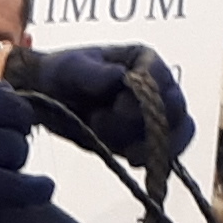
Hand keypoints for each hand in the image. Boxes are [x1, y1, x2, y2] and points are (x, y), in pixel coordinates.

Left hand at [13, 43, 190, 166]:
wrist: (45, 97)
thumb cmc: (61, 73)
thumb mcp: (71, 67)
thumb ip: (93, 73)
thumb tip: (120, 77)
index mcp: (144, 61)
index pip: (162, 79)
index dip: (147, 96)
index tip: (118, 105)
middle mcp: (157, 86)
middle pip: (176, 111)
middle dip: (149, 125)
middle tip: (109, 126)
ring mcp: (153, 116)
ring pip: (176, 136)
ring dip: (150, 146)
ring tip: (123, 151)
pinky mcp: (144, 141)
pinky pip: (163, 155)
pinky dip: (153, 161)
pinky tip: (131, 161)